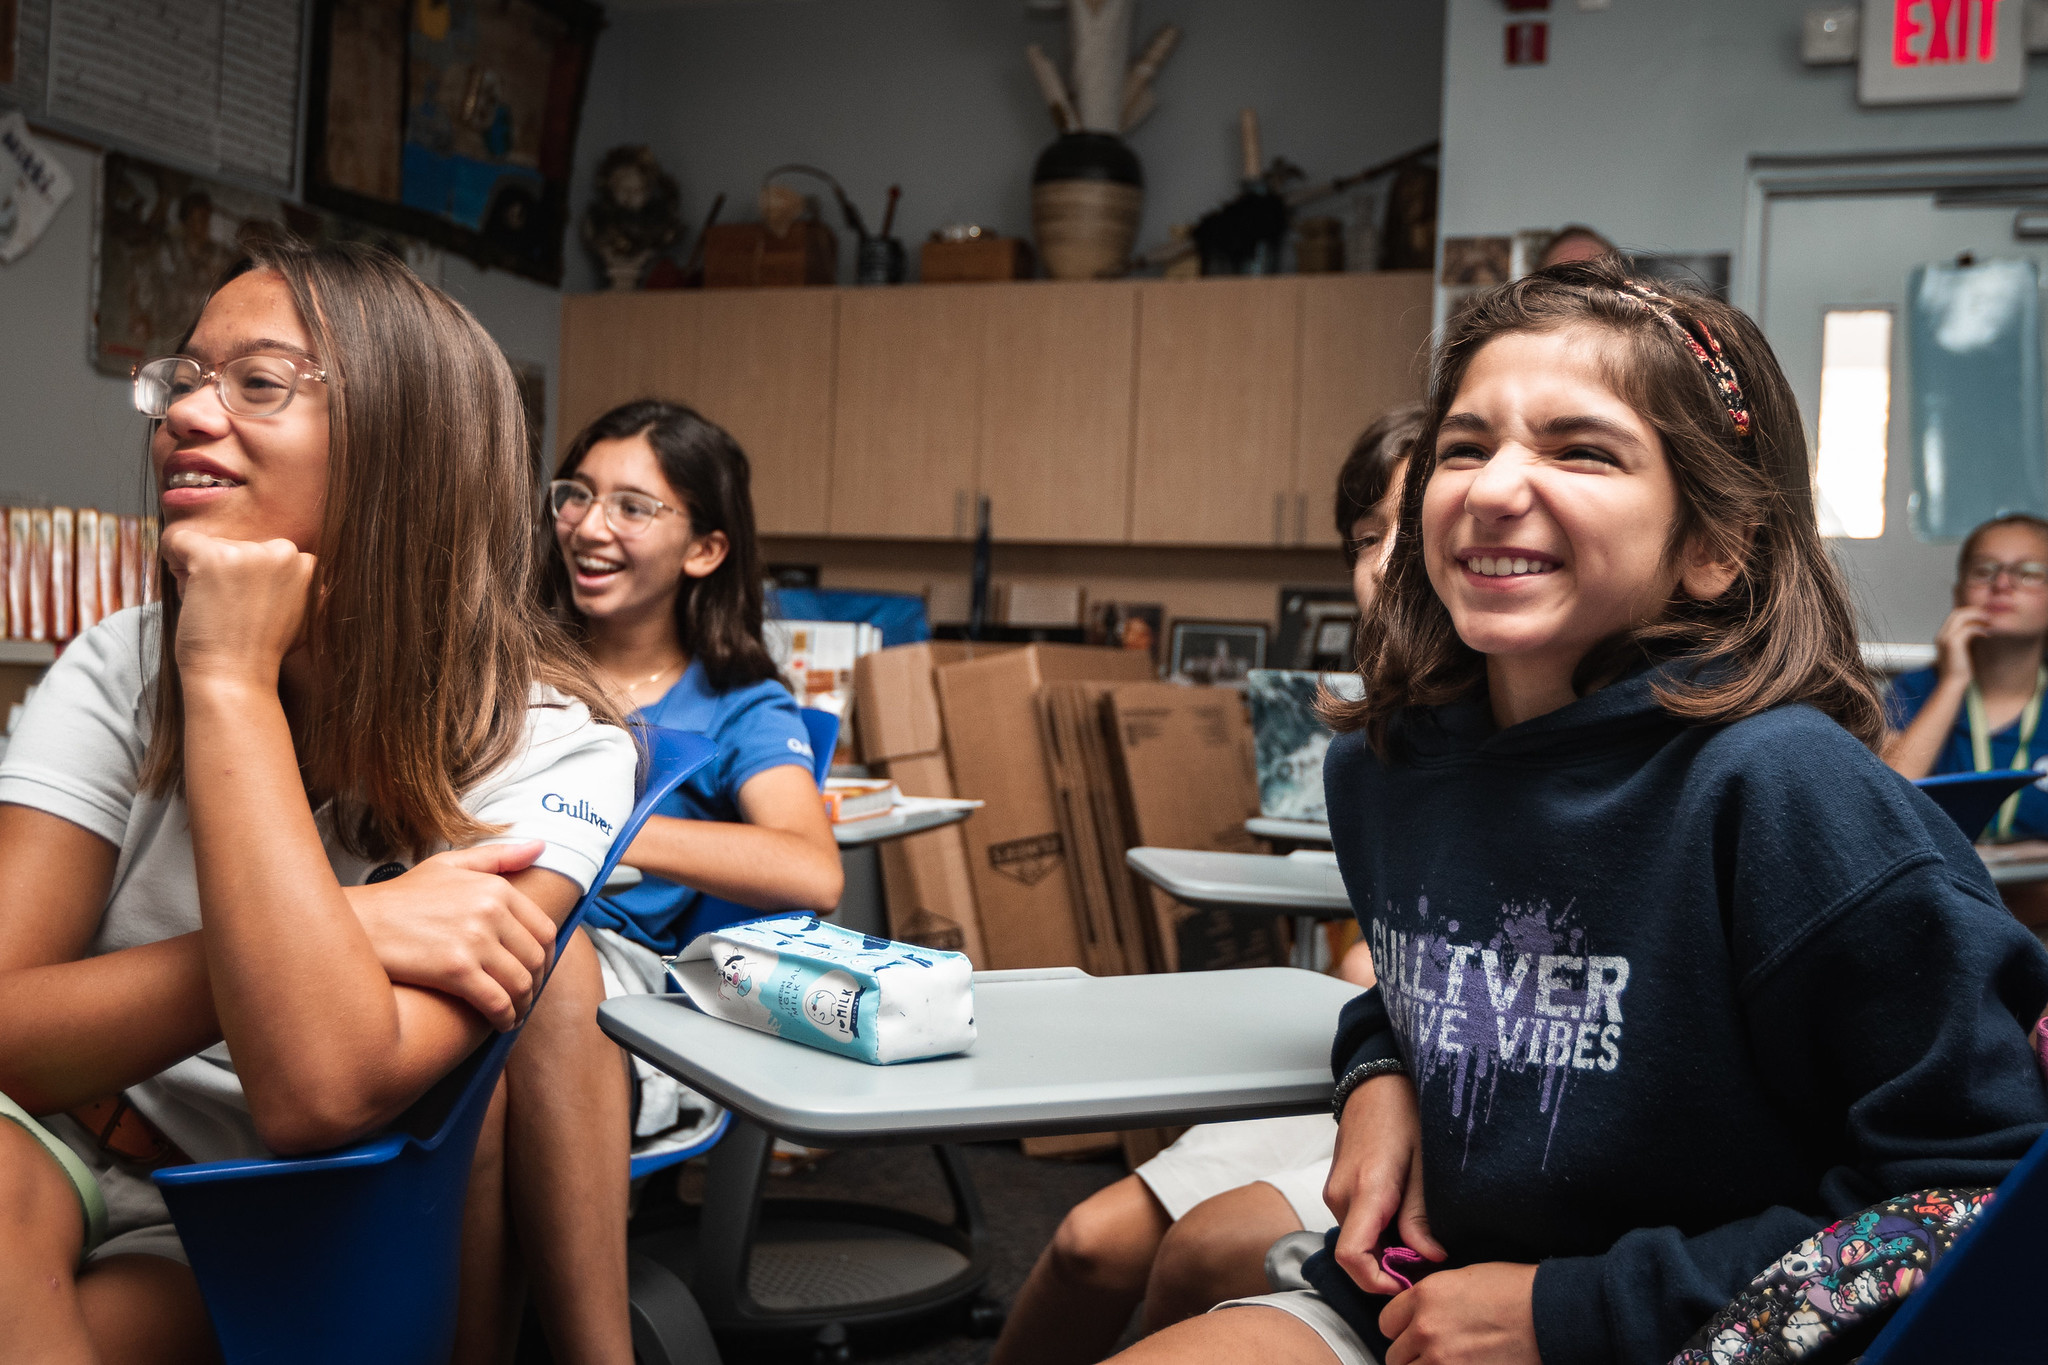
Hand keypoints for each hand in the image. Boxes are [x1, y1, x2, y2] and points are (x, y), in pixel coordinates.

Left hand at [158, 523, 316, 687]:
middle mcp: (286, 553)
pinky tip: (185, 589)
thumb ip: (295, 587)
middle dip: (229, 570)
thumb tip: (286, 567)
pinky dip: (173, 558)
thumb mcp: (299, 615)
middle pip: (241, 546)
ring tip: (214, 608)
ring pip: (212, 545)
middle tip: (230, 609)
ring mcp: (251, 553)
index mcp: (310, 566)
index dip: (251, 580)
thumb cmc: (260, 653)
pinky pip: (179, 540)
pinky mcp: (215, 556)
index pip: (267, 555)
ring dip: (204, 572)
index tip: (248, 608)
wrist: (236, 678)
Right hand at [344, 841, 555, 1029]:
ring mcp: (474, 941)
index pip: (543, 928)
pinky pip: (497, 1001)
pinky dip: (505, 1018)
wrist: (357, 922)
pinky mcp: (455, 970)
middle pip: (535, 958)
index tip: (538, 971)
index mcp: (495, 888)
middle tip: (525, 997)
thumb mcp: (450, 865)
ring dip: (523, 1005)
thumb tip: (541, 846)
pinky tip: (500, 1024)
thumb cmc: (401, 896)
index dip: (547, 957)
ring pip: (520, 983)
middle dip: (535, 983)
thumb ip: (499, 857)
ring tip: (513, 1014)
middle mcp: (490, 911)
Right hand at [1324, 1072, 1445, 1294]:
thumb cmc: (1405, 1114)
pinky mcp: (1338, 1189)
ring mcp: (1335, 1192)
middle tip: (1431, 1260)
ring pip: (1358, 1241)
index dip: (1377, 1283)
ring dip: (1387, 1249)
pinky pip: (1357, 1224)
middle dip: (1391, 1268)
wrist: (1377, 1082)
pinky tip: (1407, 1218)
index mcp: (1366, 1190)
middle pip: (1357, 1255)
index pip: (1353, 1257)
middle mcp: (1341, 1196)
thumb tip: (1431, 1259)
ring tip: (1424, 1234)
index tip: (1409, 1284)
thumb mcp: (1425, 1165)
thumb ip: (1421, 1215)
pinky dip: (1380, 1233)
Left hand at [1379, 1261, 1539, 1364]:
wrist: (1549, 1314)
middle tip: (1432, 1352)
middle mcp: (1426, 1329)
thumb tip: (1414, 1314)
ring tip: (1445, 1361)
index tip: (1410, 1332)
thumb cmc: (1514, 1291)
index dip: (1399, 1329)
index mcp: (1425, 1297)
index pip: (1386, 1323)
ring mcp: (1442, 1360)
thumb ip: (1430, 1298)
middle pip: (1395, 1356)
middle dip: (1410, 1355)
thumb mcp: (1461, 1279)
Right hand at [1933, 605, 1989, 685]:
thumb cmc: (1960, 670)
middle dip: (1974, 612)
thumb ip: (1966, 639)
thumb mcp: (1962, 651)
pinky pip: (1968, 629)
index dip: (1970, 613)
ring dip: (1977, 617)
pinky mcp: (1952, 643)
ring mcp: (1945, 638)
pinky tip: (1987, 634)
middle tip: (1989, 616)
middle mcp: (1941, 635)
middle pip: (1957, 613)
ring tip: (1990, 622)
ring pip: (1961, 617)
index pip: (1954, 616)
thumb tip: (1979, 629)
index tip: (1984, 616)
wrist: (1952, 683)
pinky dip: (1979, 629)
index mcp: (1942, 636)